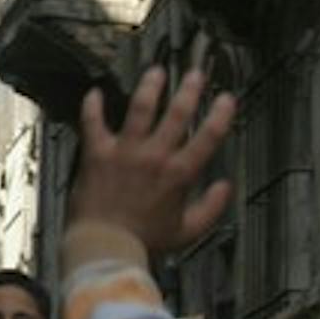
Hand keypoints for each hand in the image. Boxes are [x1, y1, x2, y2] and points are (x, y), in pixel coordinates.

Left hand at [70, 66, 235, 257]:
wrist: (104, 246)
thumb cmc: (145, 242)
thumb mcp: (187, 232)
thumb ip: (211, 208)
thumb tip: (225, 187)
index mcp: (178, 175)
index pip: (207, 138)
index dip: (220, 115)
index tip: (226, 98)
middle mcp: (154, 157)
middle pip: (177, 114)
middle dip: (189, 90)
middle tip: (196, 73)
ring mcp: (125, 152)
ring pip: (140, 108)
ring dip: (149, 87)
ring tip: (156, 72)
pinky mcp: (97, 153)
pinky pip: (93, 122)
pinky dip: (92, 106)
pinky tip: (95, 92)